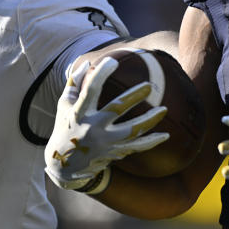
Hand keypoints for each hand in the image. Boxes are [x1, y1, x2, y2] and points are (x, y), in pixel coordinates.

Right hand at [44, 59, 168, 192]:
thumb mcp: (64, 105)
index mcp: (79, 113)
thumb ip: (75, 83)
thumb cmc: (65, 128)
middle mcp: (92, 128)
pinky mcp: (113, 153)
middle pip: (116, 110)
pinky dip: (151, 142)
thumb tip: (87, 63)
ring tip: (164, 110)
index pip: (90, 91)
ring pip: (131, 131)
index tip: (113, 62)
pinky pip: (136, 147)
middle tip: (149, 86)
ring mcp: (105, 142)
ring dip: (149, 120)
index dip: (101, 74)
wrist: (65, 166)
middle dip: (133, 97)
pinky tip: (165, 135)